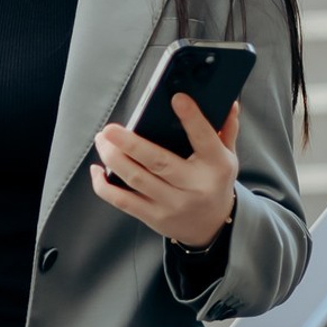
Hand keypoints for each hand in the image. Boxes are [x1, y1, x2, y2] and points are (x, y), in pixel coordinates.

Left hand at [89, 92, 239, 247]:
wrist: (212, 227)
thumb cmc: (214, 184)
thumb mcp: (227, 158)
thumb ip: (226, 130)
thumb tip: (229, 103)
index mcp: (215, 165)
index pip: (204, 138)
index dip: (192, 118)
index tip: (177, 98)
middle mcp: (193, 185)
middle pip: (157, 161)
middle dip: (130, 143)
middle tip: (110, 129)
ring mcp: (172, 203)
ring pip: (136, 179)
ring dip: (113, 159)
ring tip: (102, 140)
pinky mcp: (153, 217)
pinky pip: (123, 201)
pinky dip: (104, 186)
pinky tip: (97, 169)